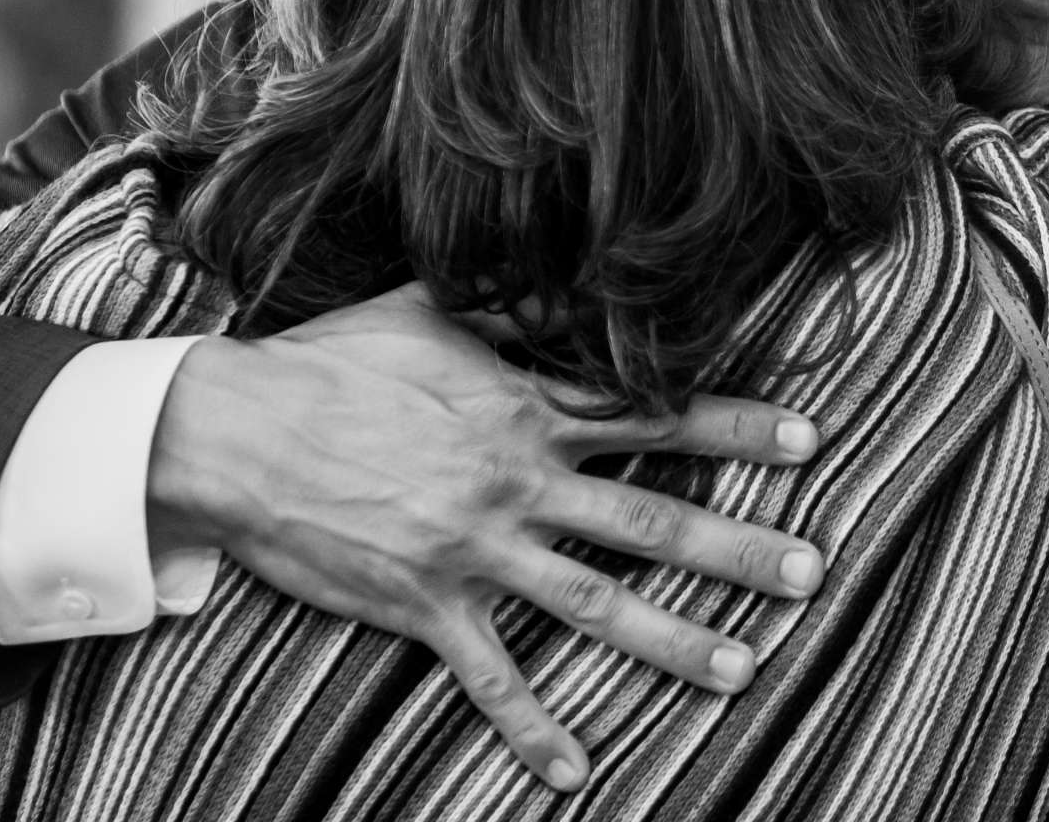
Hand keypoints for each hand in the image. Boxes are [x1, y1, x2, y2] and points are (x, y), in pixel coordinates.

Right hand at [145, 283, 824, 792]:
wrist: (236, 432)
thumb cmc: (333, 360)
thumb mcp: (433, 308)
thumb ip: (517, 305)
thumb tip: (580, 277)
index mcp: (527, 407)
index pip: (655, 416)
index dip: (736, 429)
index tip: (809, 441)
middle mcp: (518, 481)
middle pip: (651, 520)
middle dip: (740, 548)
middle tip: (812, 571)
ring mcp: (476, 550)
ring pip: (596, 603)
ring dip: (675, 640)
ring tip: (744, 668)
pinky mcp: (427, 607)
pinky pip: (491, 678)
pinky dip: (535, 727)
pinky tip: (576, 772)